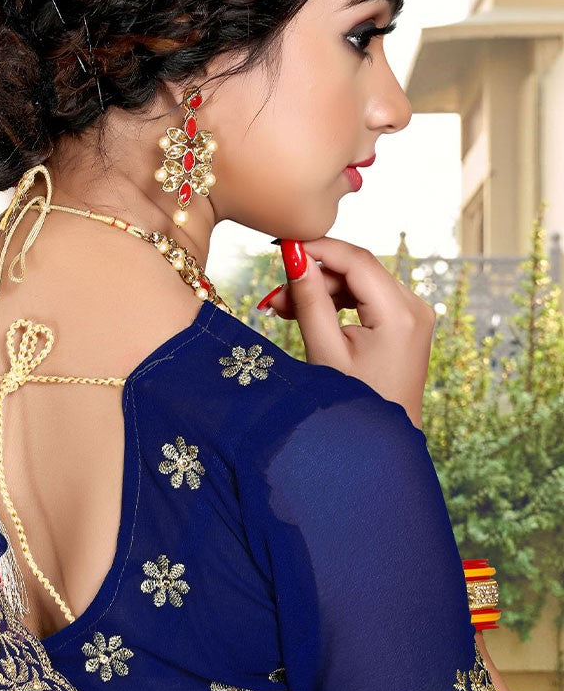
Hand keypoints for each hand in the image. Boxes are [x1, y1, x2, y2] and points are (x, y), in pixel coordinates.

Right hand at [259, 236, 435, 430]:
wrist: (382, 445)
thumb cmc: (353, 406)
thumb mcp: (325, 351)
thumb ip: (310, 300)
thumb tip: (295, 256)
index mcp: (401, 315)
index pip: (357, 260)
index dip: (318, 247)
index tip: (282, 245)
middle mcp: (416, 307)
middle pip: (358, 270)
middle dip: (315, 276)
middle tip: (274, 297)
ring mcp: (414, 315)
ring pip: (361, 282)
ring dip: (324, 290)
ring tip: (285, 310)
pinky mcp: (407, 323)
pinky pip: (369, 298)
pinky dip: (339, 302)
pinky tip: (310, 314)